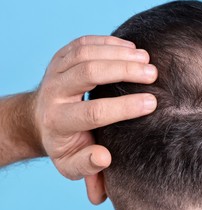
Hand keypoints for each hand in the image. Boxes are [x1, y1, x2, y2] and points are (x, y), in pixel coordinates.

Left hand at [34, 36, 157, 179]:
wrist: (40, 119)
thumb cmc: (65, 142)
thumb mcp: (71, 164)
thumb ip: (87, 167)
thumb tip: (104, 157)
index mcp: (58, 122)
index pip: (93, 112)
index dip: (124, 107)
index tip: (152, 103)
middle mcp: (53, 93)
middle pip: (88, 73)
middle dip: (124, 71)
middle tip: (153, 73)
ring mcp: (55, 71)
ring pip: (86, 53)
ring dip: (119, 53)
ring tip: (146, 59)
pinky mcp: (61, 57)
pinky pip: (84, 42)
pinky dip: (109, 42)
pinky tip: (131, 48)